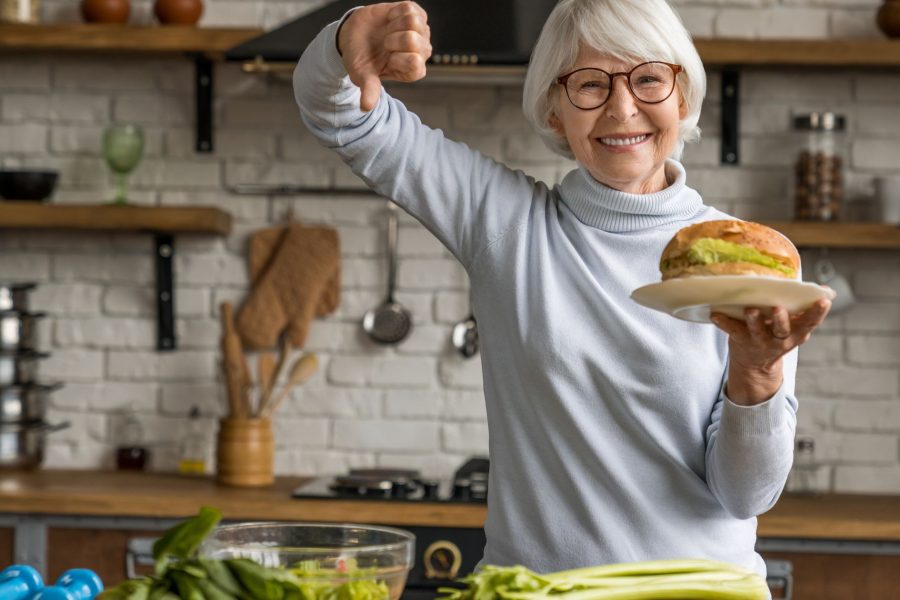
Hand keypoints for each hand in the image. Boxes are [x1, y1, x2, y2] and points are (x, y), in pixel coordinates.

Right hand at [337, 2, 431, 110]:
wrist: (353, 36)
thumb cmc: (361, 58)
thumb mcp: (362, 75)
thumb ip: (369, 90)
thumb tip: (365, 107)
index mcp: (413, 70)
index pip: (414, 63)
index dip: (396, 58)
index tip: (386, 59)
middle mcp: (421, 52)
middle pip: (414, 41)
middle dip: (393, 40)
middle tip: (385, 44)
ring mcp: (420, 32)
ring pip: (413, 22)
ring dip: (394, 26)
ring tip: (387, 32)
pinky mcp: (415, 13)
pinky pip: (409, 9)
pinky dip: (394, 13)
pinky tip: (389, 21)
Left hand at [711, 299, 830, 403]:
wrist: (755, 365)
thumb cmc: (777, 333)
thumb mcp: (794, 326)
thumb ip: (802, 309)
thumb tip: (824, 289)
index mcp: (797, 333)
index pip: (811, 322)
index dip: (818, 312)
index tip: (824, 300)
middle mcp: (780, 338)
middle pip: (783, 330)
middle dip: (781, 319)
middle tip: (778, 308)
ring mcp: (760, 341)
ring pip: (758, 331)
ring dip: (754, 320)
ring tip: (751, 309)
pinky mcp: (741, 340)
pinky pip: (732, 331)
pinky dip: (724, 322)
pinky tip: (716, 314)